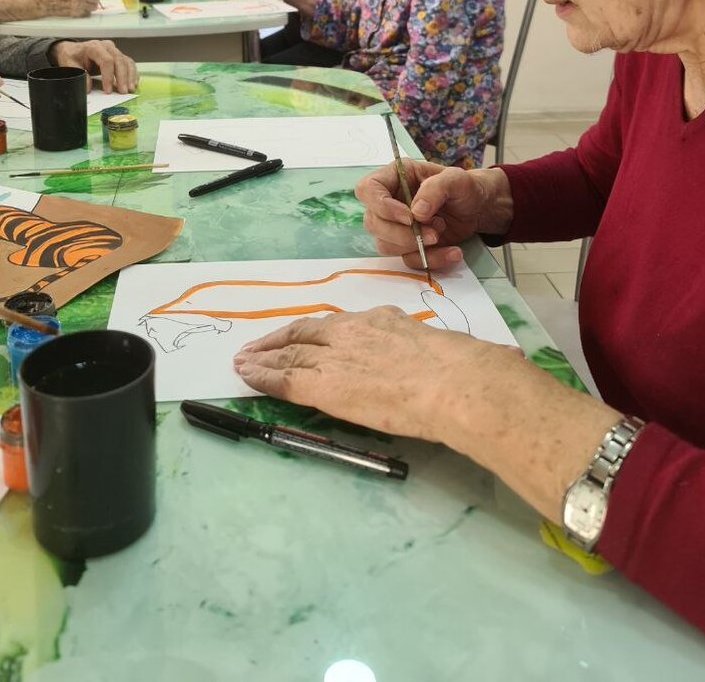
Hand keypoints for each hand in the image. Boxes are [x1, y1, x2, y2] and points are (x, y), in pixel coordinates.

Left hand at [51, 40, 136, 93]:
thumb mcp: (70, 64)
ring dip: (130, 76)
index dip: (109, 76)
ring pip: (126, 61)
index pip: (106, 60)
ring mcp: (114, 50)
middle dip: (122, 78)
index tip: (108, 90)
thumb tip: (88, 88)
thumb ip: (79, 74)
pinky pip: (129, 63)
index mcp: (94, 47)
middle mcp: (106, 46)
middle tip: (123, 92)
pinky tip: (133, 83)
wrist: (74, 50)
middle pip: (119, 60)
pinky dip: (133, 74)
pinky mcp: (119, 56)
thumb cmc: (72, 56)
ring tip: (130, 89)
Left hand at [234, 307, 491, 444]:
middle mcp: (352, 332)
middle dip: (278, 339)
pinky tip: (247, 376)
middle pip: (305, 332)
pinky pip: (283, 379)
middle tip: (257, 346)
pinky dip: (262, 376)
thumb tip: (457, 362)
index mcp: (381, 321)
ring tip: (243, 361)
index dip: (313, 332)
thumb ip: (431, 353)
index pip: (336, 325)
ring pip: (288, 353)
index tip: (300, 337)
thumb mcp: (442, 349)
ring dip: (262, 356)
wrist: (454, 382)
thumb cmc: (461, 370)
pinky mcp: (324, 384)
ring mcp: (336, 356)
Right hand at [354, 162, 511, 267]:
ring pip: (385, 245)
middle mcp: (389, 201)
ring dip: (414, 246)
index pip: (368, 189)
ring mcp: (396, 226)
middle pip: (373, 223)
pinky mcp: (408, 246)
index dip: (381, 206)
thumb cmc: (464, 187)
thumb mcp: (456, 179)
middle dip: (402, 234)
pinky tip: (452, 252)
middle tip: (433, 233)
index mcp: (394, 177)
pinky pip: (408, 260)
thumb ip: (435, 189)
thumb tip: (416, 212)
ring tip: (442, 235)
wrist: (478, 209)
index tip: (408, 217)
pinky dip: (431, 260)